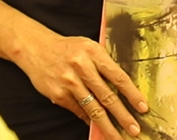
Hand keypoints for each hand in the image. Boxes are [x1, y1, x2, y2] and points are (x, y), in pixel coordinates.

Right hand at [14, 32, 147, 138]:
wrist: (34, 47)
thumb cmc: (66, 48)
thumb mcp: (87, 46)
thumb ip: (103, 63)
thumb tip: (122, 88)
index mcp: (93, 52)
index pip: (118, 76)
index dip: (132, 94)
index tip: (142, 107)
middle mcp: (81, 66)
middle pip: (107, 96)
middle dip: (123, 116)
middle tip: (134, 129)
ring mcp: (69, 82)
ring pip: (93, 108)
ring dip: (108, 125)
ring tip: (118, 136)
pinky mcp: (58, 94)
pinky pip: (79, 111)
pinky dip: (89, 120)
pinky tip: (98, 127)